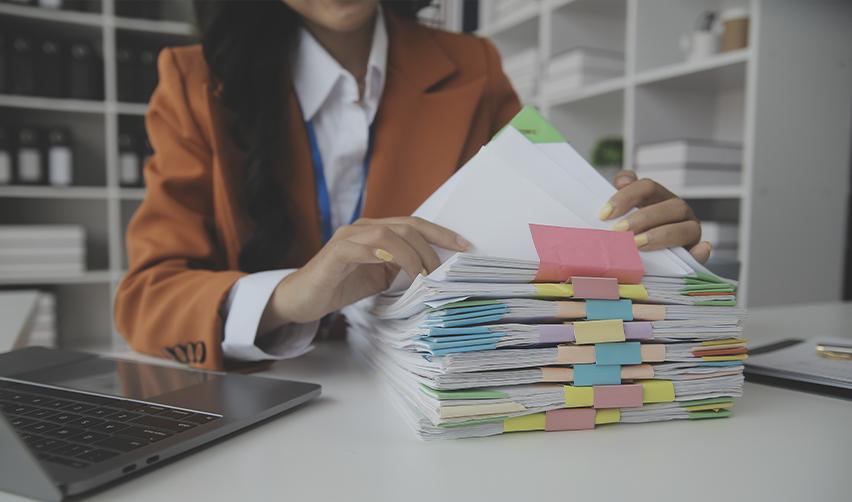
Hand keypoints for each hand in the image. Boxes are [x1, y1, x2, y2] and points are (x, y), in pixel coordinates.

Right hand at [260, 217, 469, 329]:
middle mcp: (363, 228)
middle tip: (442, 271)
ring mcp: (348, 237)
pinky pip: (364, 247)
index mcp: (376, 231)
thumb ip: (402, 269)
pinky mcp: (336, 252)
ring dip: (413, 254)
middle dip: (431, 247)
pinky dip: (386, 256)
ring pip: (389, 233)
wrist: (302, 299)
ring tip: (423, 275)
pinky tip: (399, 270)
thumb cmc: (341, 286)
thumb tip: (435, 273)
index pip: (414, 225)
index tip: (465, 246)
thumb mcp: (380, 278)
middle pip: (407, 225)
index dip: (441, 234)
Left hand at [598, 170, 711, 262]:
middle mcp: (677, 210)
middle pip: (670, 205)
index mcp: (658, 197)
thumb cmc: (626, 235)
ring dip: (661, 235)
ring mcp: (690, 230)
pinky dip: (700, 253)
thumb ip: (619, 198)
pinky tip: (696, 252)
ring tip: (637, 244)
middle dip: (643, 217)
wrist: (642, 263)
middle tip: (619, 231)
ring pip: (686, 227)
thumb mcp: (619, 216)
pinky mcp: (695, 253)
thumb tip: (623, 180)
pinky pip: (701, 253)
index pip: (647, 187)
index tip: (604, 213)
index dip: (626, 196)